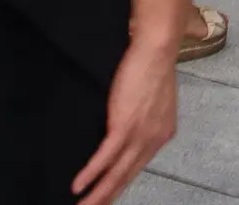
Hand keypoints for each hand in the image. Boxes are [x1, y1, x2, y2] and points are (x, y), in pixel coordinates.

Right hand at [73, 26, 182, 203]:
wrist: (155, 48)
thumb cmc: (151, 65)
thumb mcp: (151, 100)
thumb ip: (141, 120)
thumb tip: (124, 130)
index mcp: (161, 134)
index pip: (137, 167)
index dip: (120, 184)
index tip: (107, 196)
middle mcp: (153, 140)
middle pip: (126, 177)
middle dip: (107, 197)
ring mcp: (139, 135)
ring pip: (116, 174)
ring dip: (98, 195)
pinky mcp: (124, 126)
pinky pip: (105, 157)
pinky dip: (90, 174)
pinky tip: (78, 187)